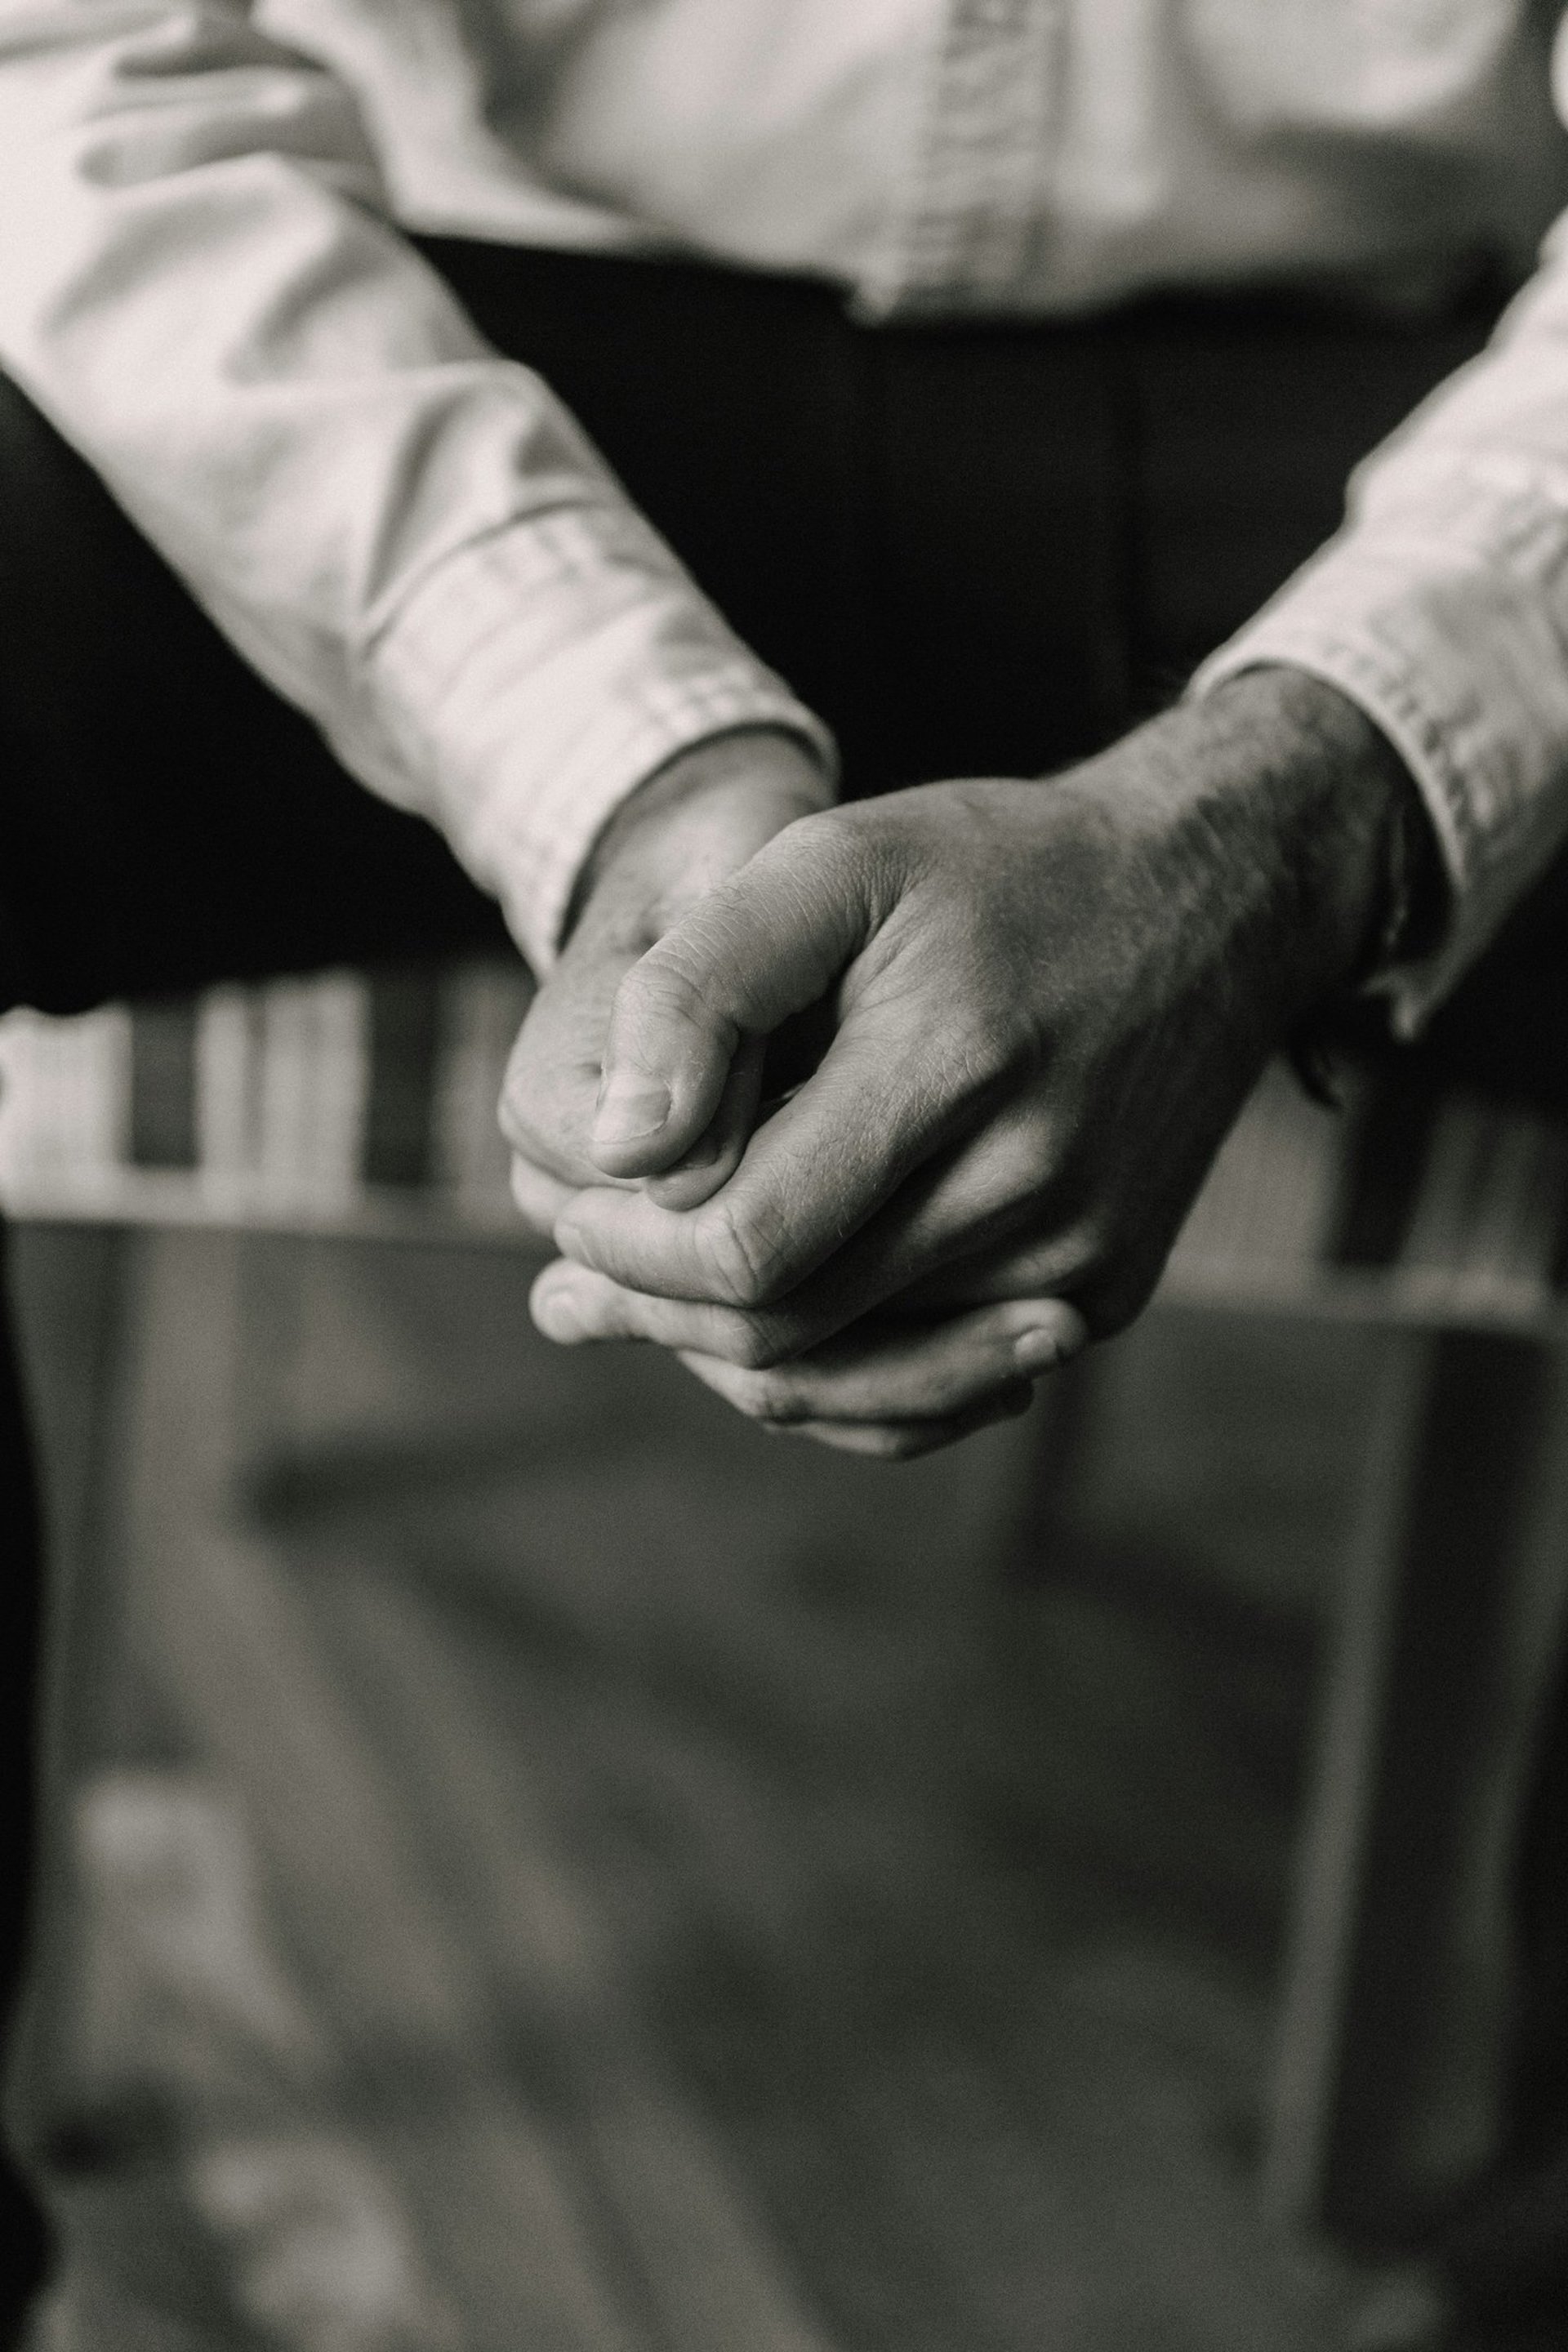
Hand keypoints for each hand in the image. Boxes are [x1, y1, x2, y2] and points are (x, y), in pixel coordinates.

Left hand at [531, 672, 1413, 1448]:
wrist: (1208, 902)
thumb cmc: (994, 871)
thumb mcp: (831, 864)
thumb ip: (703, 991)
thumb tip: (614, 1147)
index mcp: (954, 1066)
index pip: (745, 1243)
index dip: (628, 1247)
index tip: (566, 1204)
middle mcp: (1034, 1186)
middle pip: (787, 1329)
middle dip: (653, 1312)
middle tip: (565, 1287)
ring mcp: (1080, 1259)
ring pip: (852, 1380)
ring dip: (724, 1353)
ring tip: (621, 1312)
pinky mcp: (1104, 1291)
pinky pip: (936, 1393)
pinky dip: (829, 1379)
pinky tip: (752, 1337)